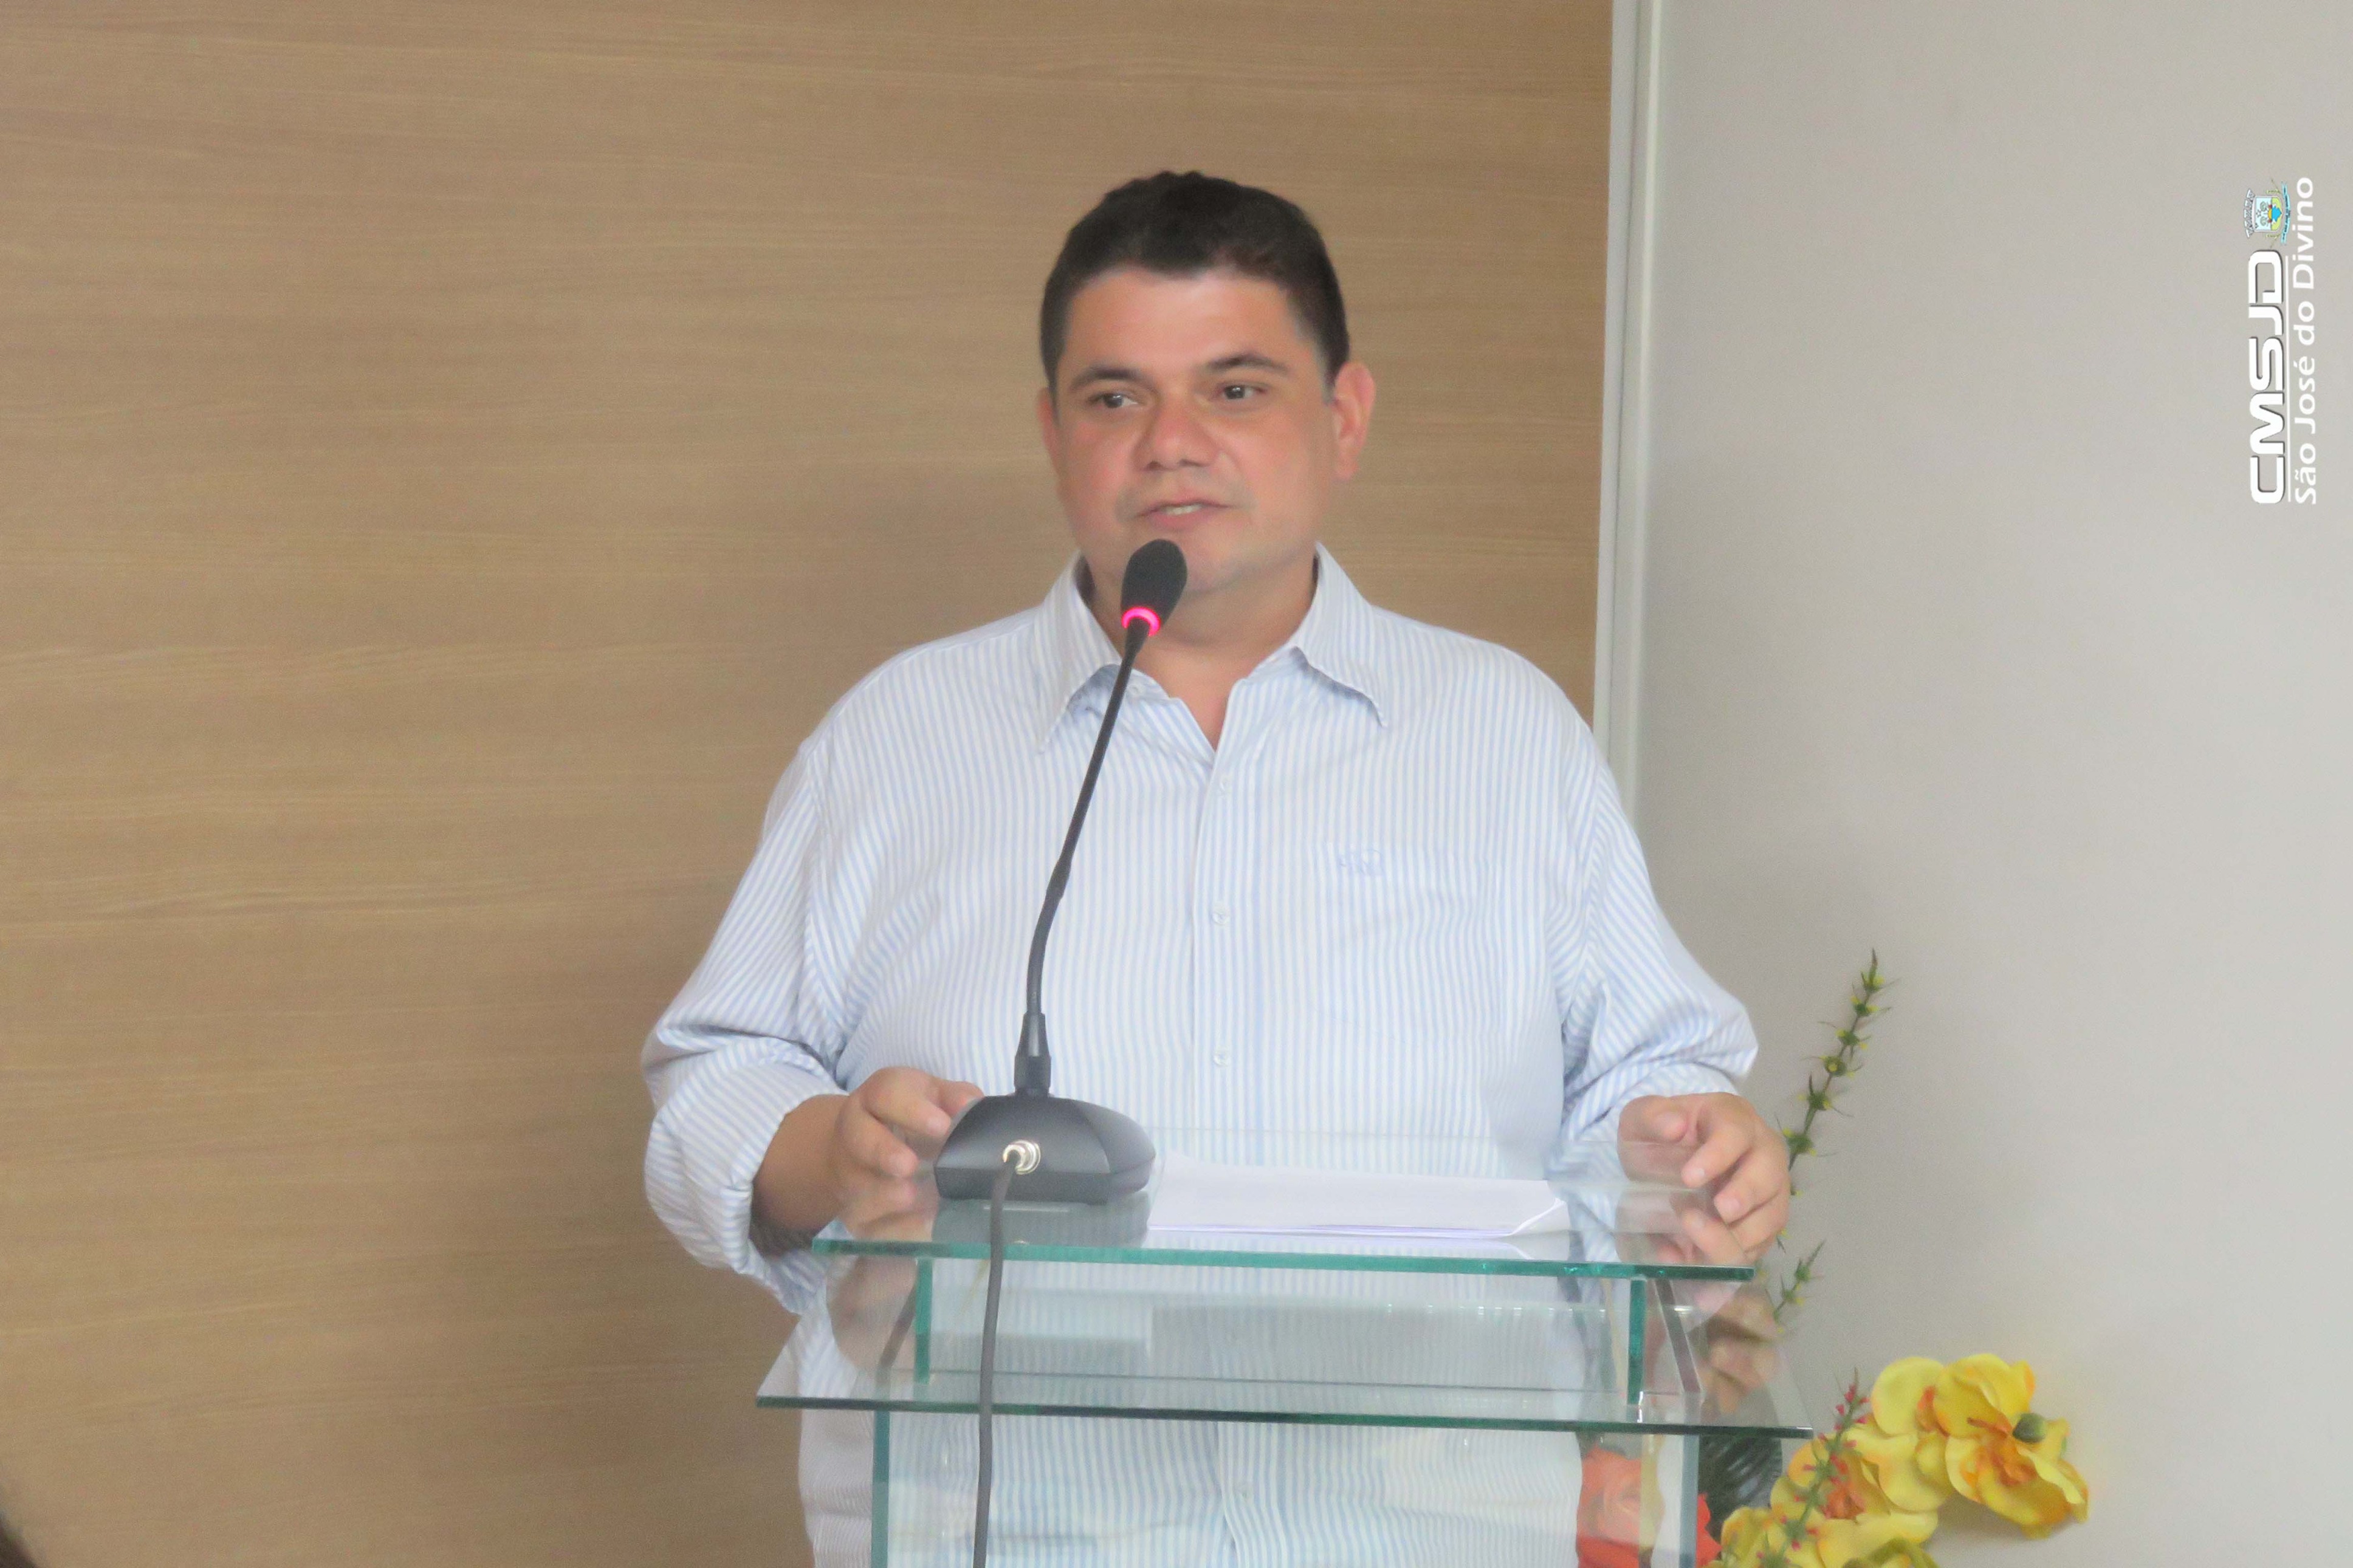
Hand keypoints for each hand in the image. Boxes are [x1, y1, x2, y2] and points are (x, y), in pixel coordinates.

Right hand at [754, 1066, 982, 1236]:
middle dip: (882, 1151)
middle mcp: (855, 1131)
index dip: (912, 1109)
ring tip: (913, 1196)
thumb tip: (969, 1106)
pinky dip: (897, 1225)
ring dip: (885, 1194)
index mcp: (877, 1097)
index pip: (886, 1094)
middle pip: (858, 1137)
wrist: (871, 1150)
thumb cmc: (914, 1119)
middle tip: (909, 1165)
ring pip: (857, 1184)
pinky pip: (869, 1222)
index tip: (942, 1125)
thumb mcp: (935, 1099)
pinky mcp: (855, 1211)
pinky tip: (924, 1223)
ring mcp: (849, 1173)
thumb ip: (955, 1098)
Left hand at [1618, 1092, 1789, 1263]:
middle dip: (1746, 1195)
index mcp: (1734, 1119)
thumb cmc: (1661, 1135)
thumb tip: (1673, 1126)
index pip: (1736, 1133)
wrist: (1665, 1160)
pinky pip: (1757, 1247)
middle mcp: (1762, 1154)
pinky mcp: (1761, 1226)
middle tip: (1720, 1211)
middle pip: (1769, 1175)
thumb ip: (1652, 1117)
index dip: (1718, 1155)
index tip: (1689, 1177)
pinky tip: (1689, 1257)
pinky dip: (1726, 1257)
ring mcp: (1767, 1192)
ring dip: (1736, 1233)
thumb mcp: (1643, 1119)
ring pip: (1770, 1217)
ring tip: (1694, 1234)